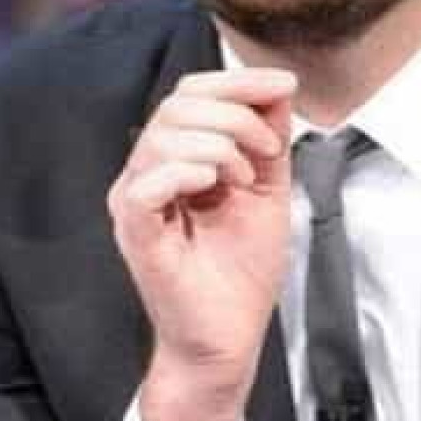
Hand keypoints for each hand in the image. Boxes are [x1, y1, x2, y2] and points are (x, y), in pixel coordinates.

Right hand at [107, 68, 295, 420]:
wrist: (229, 340)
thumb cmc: (240, 273)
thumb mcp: (268, 190)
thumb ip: (269, 138)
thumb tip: (279, 85)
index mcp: (173, 159)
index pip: (189, 94)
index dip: (236, 81)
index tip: (284, 84)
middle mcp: (146, 174)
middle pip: (176, 105)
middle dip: (235, 114)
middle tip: (269, 151)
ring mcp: (136, 203)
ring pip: (163, 137)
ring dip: (220, 146)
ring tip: (246, 181)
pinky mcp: (135, 234)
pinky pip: (146, 184)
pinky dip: (187, 172)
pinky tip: (214, 186)